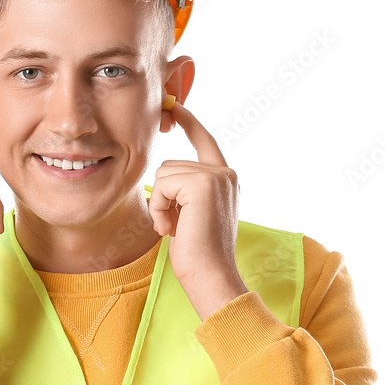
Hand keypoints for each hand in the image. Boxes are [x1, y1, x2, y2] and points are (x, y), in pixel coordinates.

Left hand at [149, 99, 248, 317]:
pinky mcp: (204, 182)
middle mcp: (226, 173)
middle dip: (162, 197)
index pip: (205, 141)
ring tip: (174, 228)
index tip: (175, 107)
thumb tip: (167, 176)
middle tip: (173, 226)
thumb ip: (187, 192)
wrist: (211, 277)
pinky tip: (171, 228)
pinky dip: (158, 207)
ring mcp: (217, 176)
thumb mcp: (191, 216)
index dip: (189, 122)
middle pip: (171, 164)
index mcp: (225, 179)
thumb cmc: (197, 255)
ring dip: (159, 204)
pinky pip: (162, 184)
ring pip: (164, 173)